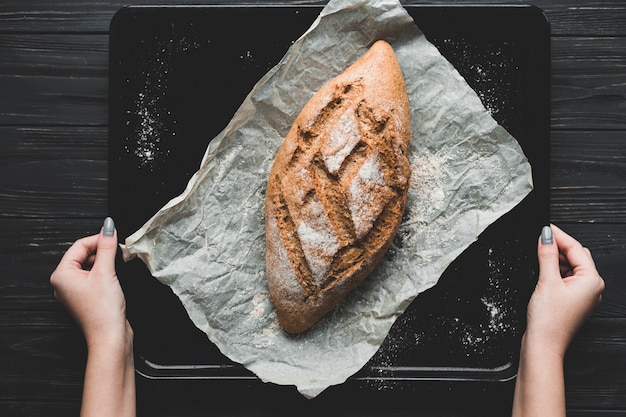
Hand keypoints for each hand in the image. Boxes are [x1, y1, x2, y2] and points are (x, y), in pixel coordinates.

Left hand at [51, 217, 134, 416]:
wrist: (110, 337)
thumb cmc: (103, 311)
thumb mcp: (106, 272)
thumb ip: (107, 246)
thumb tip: (108, 227)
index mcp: (61, 275)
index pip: (79, 246)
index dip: (98, 238)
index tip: (114, 235)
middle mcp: (63, 283)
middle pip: (82, 255)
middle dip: (101, 250)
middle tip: (117, 249)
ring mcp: (74, 292)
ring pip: (89, 266)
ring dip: (104, 262)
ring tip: (117, 265)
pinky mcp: (85, 298)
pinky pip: (93, 278)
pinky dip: (104, 273)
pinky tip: (114, 278)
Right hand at [525, 224, 604, 358]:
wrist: (544, 344)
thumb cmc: (549, 320)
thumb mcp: (546, 281)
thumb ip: (546, 254)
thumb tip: (546, 235)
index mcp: (592, 280)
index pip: (576, 249)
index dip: (559, 235)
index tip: (545, 227)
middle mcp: (592, 287)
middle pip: (576, 256)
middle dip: (558, 246)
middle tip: (540, 238)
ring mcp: (583, 295)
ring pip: (571, 267)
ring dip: (555, 259)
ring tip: (539, 253)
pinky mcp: (572, 301)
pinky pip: (566, 278)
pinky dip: (555, 271)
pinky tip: (542, 269)